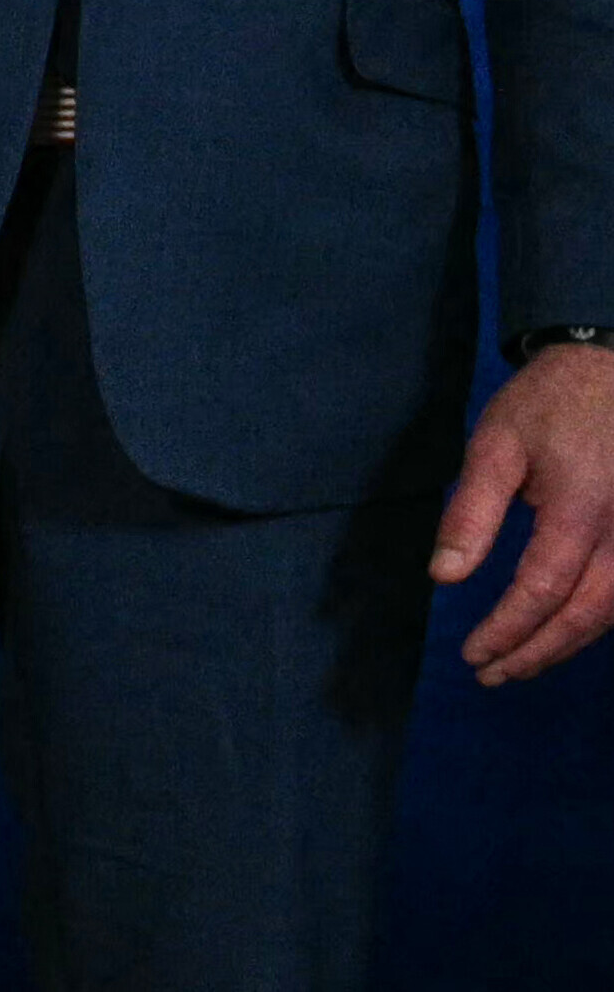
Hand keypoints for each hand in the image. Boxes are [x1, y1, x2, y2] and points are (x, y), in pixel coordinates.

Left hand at [437, 343, 613, 682]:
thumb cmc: (548, 404)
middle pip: (586, 615)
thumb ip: (471, 512)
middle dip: (537, 652)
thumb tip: (445, 577)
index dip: (507, 631)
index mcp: (582, 510)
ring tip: (521, 663)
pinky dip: (596, 621)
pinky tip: (563, 632)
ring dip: (567, 644)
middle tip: (493, 674)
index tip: (473, 654)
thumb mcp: (495, 444)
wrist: (609, 367)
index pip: (541, 591)